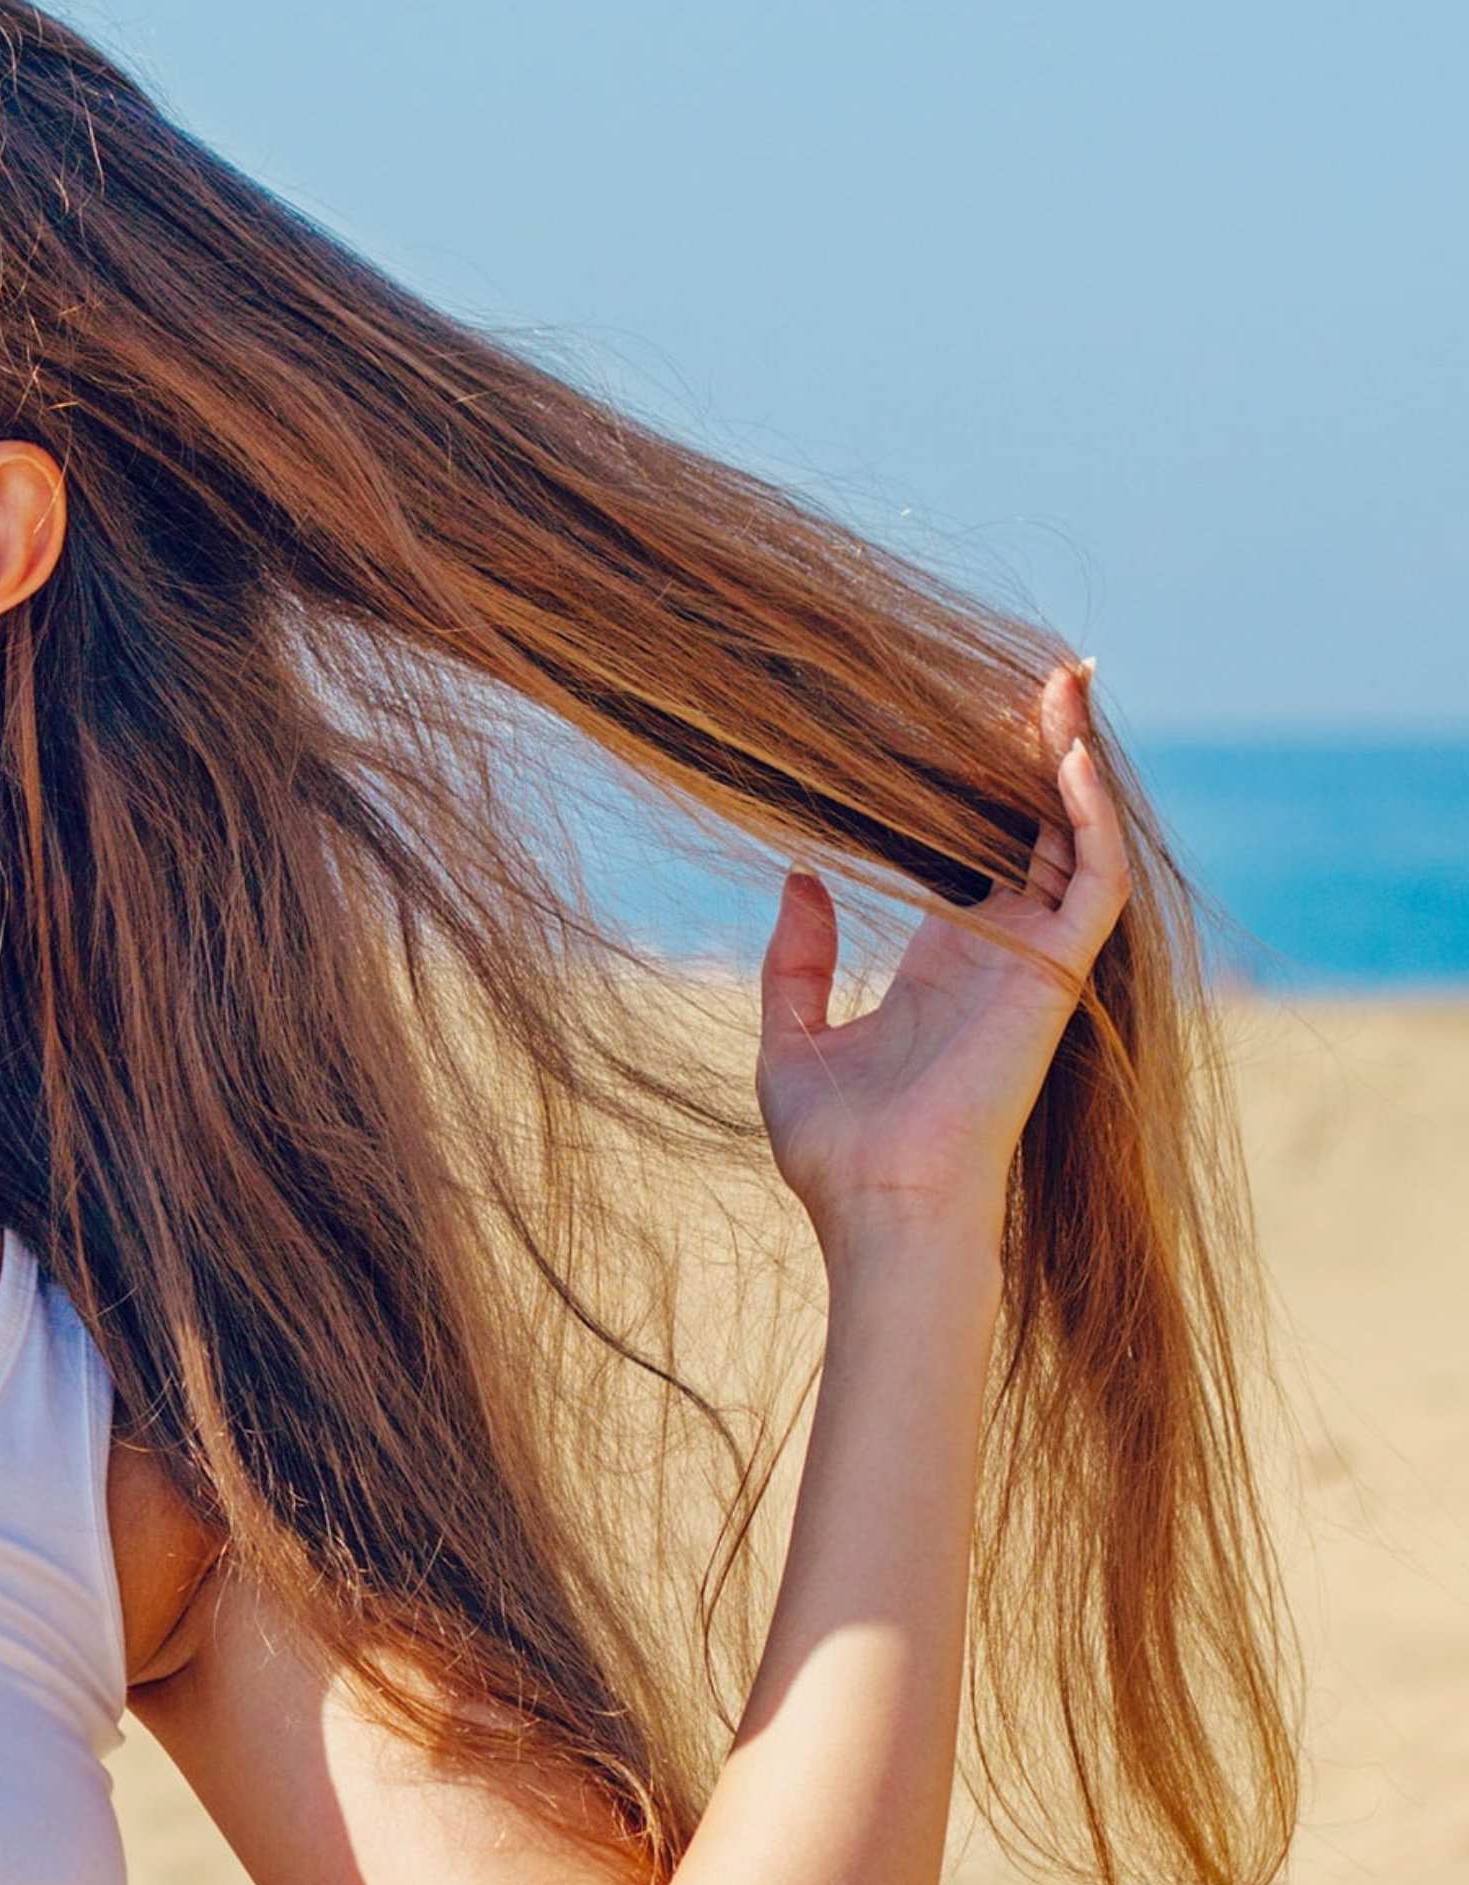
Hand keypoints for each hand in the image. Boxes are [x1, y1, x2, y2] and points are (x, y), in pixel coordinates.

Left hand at [754, 661, 1128, 1257]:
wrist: (878, 1205)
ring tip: (1061, 683)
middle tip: (1032, 679)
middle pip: (1032, 831)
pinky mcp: (1056, 975)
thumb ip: (797, 960)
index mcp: (944, 965)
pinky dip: (1089, 816)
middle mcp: (998, 955)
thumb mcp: (791, 1038)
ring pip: (1071, 839)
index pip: (975, 856)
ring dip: (1071, 763)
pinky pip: (1094, 879)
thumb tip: (798, 875)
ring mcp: (1034, 963)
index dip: (975, 794)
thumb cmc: (835, 1146)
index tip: (959, 727)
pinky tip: (1070, 755)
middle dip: (1035, 757)